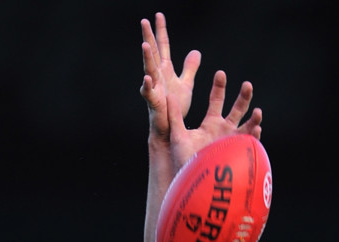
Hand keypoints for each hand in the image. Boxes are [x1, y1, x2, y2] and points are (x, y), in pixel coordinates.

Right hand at [140, 13, 200, 139]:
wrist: (169, 129)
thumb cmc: (174, 108)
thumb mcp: (185, 85)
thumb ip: (189, 68)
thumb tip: (195, 52)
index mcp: (165, 71)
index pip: (163, 47)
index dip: (161, 31)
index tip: (158, 15)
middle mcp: (157, 77)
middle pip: (153, 54)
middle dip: (148, 38)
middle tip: (144, 21)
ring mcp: (154, 89)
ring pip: (149, 70)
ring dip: (146, 58)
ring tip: (145, 45)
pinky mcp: (153, 103)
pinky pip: (149, 93)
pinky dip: (147, 86)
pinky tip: (146, 79)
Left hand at [168, 70, 262, 168]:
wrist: (191, 181)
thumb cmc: (183, 159)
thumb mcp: (177, 135)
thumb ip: (174, 116)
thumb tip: (169, 94)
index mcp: (211, 123)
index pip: (217, 100)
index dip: (219, 87)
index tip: (221, 73)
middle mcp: (224, 130)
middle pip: (237, 109)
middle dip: (243, 97)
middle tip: (247, 85)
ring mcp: (232, 142)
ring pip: (247, 125)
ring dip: (254, 118)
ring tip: (257, 112)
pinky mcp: (237, 154)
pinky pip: (249, 144)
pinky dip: (254, 137)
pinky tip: (256, 130)